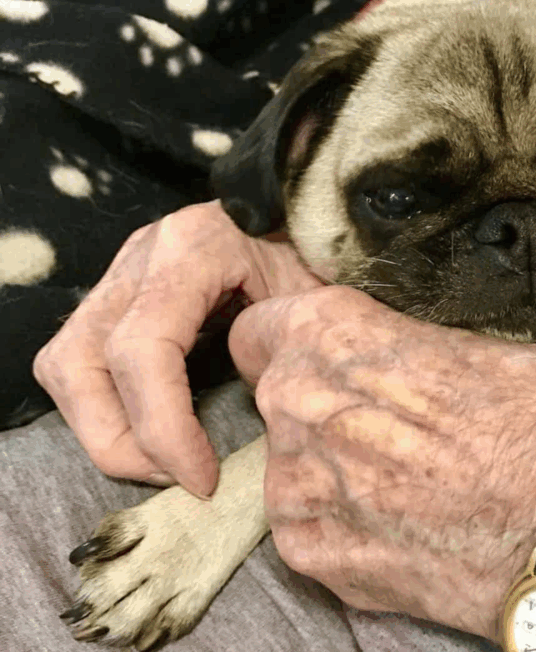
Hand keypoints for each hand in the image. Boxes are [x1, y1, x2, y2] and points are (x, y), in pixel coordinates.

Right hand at [33, 201, 322, 496]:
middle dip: (122, 441)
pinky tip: (150, 433)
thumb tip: (261, 424)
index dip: (164, 428)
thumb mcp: (313, 295)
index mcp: (194, 247)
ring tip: (163, 464)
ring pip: (64, 366)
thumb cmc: (315, 253)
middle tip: (180, 479)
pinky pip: (75, 361)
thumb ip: (283, 346)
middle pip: (81, 362)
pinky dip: (101, 410)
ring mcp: (120, 272)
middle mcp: (141, 256)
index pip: (144, 347)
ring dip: (103, 431)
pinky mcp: (116, 294)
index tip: (204, 478)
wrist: (298, 211)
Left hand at [228, 286, 535, 639]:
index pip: (256, 331)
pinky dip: (342, 529)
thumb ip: (394, 349)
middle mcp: (295, 402)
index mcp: (328, 333)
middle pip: (277, 401)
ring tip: (404, 488)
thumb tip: (390, 362)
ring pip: (290, 469)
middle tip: (384, 433)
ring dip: (330, 475)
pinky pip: (305, 530)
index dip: (283, 346)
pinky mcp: (311, 553)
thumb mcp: (466, 344)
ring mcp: (296, 483)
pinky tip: (400, 526)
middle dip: (319, 412)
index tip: (311, 364)